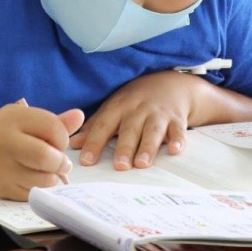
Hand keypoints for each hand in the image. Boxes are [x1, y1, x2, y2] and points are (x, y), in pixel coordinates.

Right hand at [0, 103, 83, 200]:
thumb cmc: (6, 131)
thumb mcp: (26, 119)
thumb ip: (54, 121)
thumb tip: (79, 117)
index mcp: (13, 118)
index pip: (52, 127)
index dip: (63, 138)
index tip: (60, 142)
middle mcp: (3, 141)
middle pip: (45, 156)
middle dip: (61, 162)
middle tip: (62, 163)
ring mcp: (0, 167)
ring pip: (41, 179)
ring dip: (53, 176)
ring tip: (49, 170)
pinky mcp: (1, 188)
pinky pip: (32, 192)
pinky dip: (40, 187)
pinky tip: (34, 177)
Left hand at [70, 71, 199, 171]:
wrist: (170, 83)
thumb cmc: (136, 100)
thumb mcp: (114, 107)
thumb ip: (95, 126)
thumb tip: (73, 144)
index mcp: (119, 107)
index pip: (104, 124)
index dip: (94, 142)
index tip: (86, 160)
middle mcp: (138, 110)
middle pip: (129, 130)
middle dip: (124, 148)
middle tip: (119, 166)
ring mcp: (159, 114)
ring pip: (153, 131)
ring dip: (148, 147)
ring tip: (142, 163)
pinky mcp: (177, 119)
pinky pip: (178, 130)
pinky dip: (178, 140)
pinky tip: (175, 150)